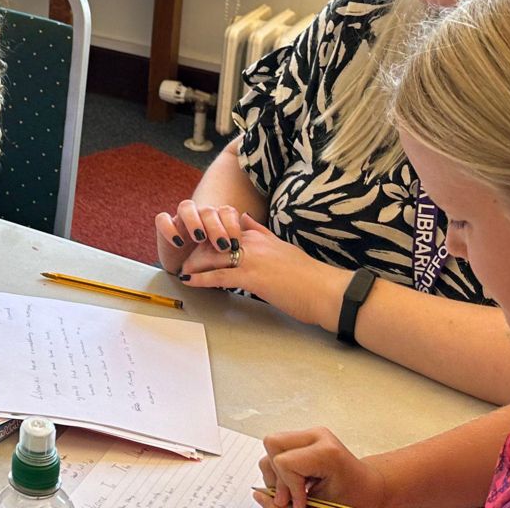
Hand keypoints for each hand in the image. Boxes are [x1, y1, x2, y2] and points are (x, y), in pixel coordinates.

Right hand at [154, 198, 242, 276]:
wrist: (185, 271)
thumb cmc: (210, 263)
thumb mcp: (226, 257)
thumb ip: (239, 246)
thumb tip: (258, 235)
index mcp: (217, 219)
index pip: (227, 211)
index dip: (232, 225)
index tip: (237, 243)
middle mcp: (199, 215)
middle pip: (208, 210)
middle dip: (216, 226)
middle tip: (221, 245)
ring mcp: (181, 219)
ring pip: (186, 207)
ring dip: (195, 222)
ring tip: (200, 238)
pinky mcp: (164, 226)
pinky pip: (163, 219)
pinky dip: (170, 229)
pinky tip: (179, 242)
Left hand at [177, 212, 347, 328]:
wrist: (326, 291)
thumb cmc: (309, 276)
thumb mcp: (283, 246)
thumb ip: (261, 232)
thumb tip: (245, 218)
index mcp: (259, 236)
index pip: (225, 231)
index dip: (208, 238)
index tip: (196, 243)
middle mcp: (253, 243)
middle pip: (214, 242)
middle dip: (196, 250)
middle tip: (184, 259)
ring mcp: (251, 259)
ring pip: (212, 256)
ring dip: (194, 263)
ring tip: (182, 270)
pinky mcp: (251, 277)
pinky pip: (218, 275)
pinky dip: (200, 277)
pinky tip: (189, 280)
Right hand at [254, 427, 385, 507]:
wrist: (368, 489)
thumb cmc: (353, 499)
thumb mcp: (322, 506)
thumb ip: (288, 503)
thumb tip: (258, 494)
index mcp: (326, 451)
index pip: (284, 462)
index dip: (287, 487)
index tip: (300, 503)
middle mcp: (317, 436)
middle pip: (273, 444)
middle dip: (276, 475)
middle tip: (293, 496)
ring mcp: (310, 434)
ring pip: (271, 446)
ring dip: (277, 473)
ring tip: (296, 489)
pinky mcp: (305, 438)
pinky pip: (278, 449)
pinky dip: (281, 469)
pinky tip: (298, 480)